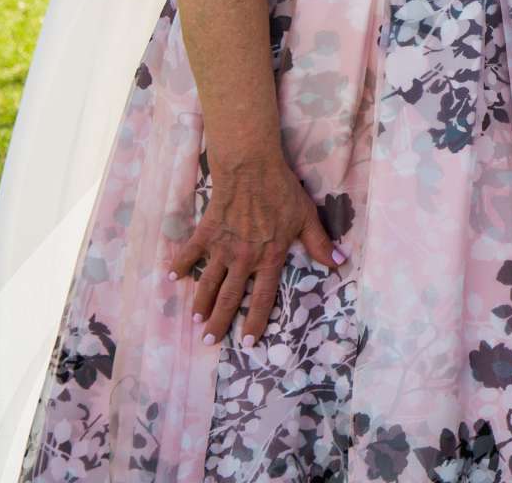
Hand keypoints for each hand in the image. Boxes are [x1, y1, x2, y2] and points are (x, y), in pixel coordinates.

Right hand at [165, 148, 338, 344]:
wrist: (252, 169)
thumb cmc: (283, 191)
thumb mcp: (306, 217)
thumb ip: (319, 243)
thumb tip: (339, 263)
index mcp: (270, 258)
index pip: (263, 298)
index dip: (256, 321)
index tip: (247, 342)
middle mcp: (244, 258)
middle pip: (230, 298)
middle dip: (219, 322)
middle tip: (208, 341)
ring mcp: (222, 247)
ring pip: (208, 283)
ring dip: (200, 303)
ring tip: (195, 319)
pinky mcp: (206, 233)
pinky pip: (189, 254)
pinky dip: (179, 265)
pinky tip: (171, 278)